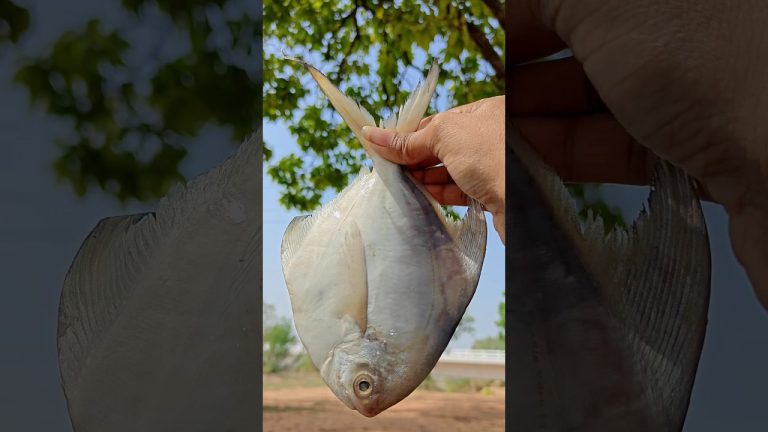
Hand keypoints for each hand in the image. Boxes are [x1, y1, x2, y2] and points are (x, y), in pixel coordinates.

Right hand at [361, 96, 505, 242]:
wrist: (526, 202)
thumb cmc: (491, 156)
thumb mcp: (444, 136)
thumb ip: (409, 139)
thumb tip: (373, 136)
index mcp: (486, 112)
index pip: (440, 121)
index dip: (412, 134)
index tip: (386, 147)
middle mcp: (492, 137)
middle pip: (443, 147)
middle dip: (416, 157)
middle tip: (389, 168)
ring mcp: (492, 167)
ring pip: (450, 170)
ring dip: (424, 177)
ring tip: (401, 183)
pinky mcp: (492, 194)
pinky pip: (459, 190)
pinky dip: (438, 193)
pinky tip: (421, 195)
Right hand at [509, 0, 767, 307]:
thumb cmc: (708, 64)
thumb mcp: (605, 3)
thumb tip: (516, 1)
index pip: (576, 3)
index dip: (527, 16)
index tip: (493, 45)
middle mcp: (685, 33)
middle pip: (584, 47)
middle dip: (527, 72)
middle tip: (486, 101)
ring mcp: (694, 92)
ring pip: (596, 101)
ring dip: (540, 121)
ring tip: (491, 144)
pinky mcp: (694, 151)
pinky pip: (617, 146)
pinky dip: (569, 154)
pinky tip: (527, 168)